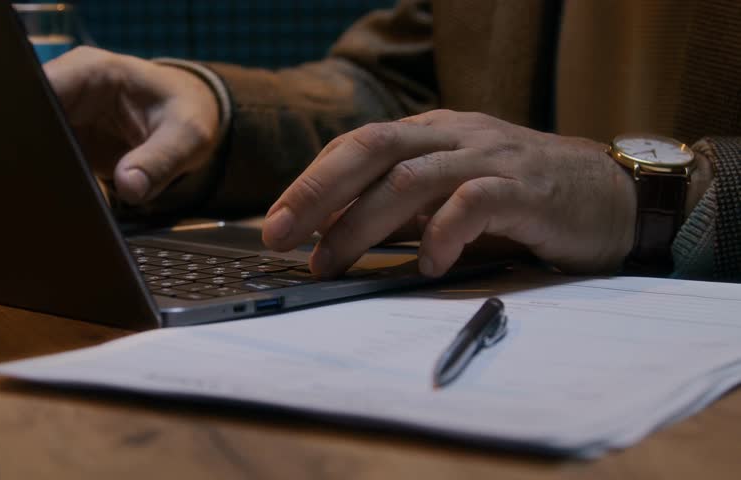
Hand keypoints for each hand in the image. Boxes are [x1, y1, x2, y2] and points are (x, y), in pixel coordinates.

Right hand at [44, 47, 220, 203]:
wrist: (190, 119)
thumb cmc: (189, 114)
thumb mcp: (186, 138)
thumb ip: (160, 161)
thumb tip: (128, 187)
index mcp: (90, 71)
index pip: (41, 90)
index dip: (34, 125)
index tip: (49, 159)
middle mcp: (69, 89)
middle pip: (29, 121)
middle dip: (40, 156)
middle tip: (66, 187)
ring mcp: (64, 117)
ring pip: (36, 147)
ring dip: (51, 173)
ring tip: (76, 196)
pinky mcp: (67, 143)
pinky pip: (52, 164)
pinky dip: (62, 183)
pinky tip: (78, 198)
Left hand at [262, 110, 636, 276]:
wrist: (612, 196)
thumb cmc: (523, 200)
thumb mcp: (454, 196)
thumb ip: (405, 209)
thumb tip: (338, 234)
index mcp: (434, 134)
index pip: (359, 146)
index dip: (314, 181)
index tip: (277, 222)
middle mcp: (456, 137)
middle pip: (372, 149)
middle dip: (317, 192)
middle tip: (279, 235)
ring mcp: (492, 159)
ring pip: (412, 178)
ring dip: (363, 223)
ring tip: (332, 263)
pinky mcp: (527, 190)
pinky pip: (475, 203)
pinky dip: (442, 233)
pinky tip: (425, 264)